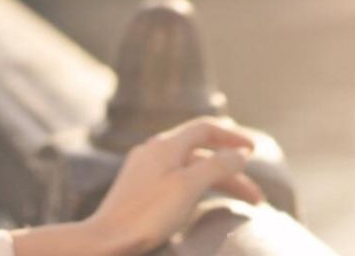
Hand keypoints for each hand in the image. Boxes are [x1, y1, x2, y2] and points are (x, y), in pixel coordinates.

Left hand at [87, 116, 264, 254]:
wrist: (108, 237)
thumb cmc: (148, 212)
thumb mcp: (188, 186)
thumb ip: (215, 166)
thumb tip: (240, 152)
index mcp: (165, 145)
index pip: (203, 129)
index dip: (231, 137)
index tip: (256, 150)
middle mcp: (154, 151)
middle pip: (200, 151)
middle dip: (230, 169)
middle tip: (258, 197)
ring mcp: (145, 169)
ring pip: (190, 168)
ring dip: (218, 183)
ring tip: (242, 208)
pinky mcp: (141, 188)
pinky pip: (178, 180)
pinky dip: (200, 189)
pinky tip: (207, 205)